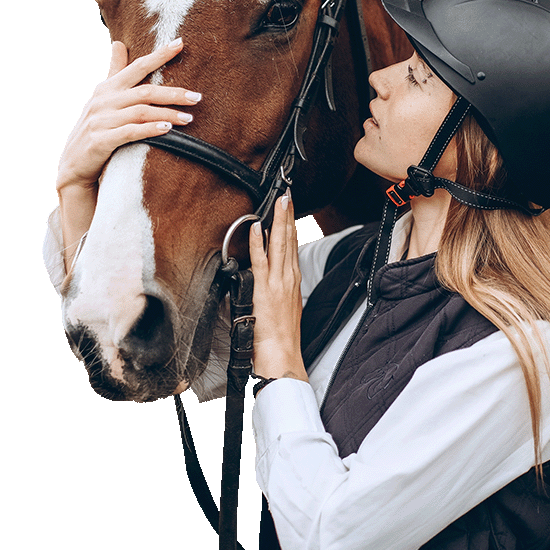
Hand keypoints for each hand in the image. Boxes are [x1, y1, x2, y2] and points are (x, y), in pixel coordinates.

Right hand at [56, 38, 200, 192]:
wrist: (73, 165)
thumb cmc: (94, 129)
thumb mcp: (101, 98)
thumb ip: (114, 72)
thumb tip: (119, 43)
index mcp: (106, 88)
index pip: (137, 66)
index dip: (159, 55)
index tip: (180, 43)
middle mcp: (103, 101)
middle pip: (144, 92)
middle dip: (173, 93)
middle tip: (197, 96)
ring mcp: (100, 121)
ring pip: (141, 112)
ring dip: (168, 114)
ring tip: (189, 118)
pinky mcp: (100, 141)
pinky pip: (130, 132)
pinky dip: (150, 129)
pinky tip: (168, 129)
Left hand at [249, 190, 307, 383]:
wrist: (283, 355)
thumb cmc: (281, 337)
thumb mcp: (284, 307)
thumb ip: (277, 289)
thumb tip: (268, 278)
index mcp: (293, 280)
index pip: (293, 245)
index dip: (291, 224)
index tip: (289, 208)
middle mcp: (288, 278)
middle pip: (289, 240)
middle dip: (288, 216)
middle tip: (287, 195)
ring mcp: (278, 283)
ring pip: (279, 245)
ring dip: (278, 221)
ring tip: (279, 202)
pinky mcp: (265, 291)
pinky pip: (261, 262)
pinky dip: (258, 243)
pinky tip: (256, 228)